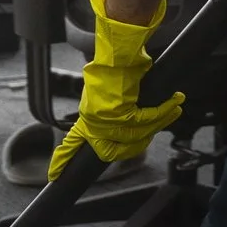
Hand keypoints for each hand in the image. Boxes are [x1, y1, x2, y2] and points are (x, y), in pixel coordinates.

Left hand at [49, 0, 186, 179]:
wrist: (119, 52)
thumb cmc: (117, 68)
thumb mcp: (109, 94)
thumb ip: (116, 112)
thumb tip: (134, 124)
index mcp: (87, 115)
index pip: (72, 143)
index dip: (63, 159)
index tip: (52, 174)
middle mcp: (92, 120)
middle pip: (114, 150)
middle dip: (134, 146)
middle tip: (153, 128)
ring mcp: (104, 119)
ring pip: (135, 137)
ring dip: (157, 122)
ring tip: (172, 107)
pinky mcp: (119, 112)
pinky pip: (146, 121)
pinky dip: (162, 112)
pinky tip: (173, 103)